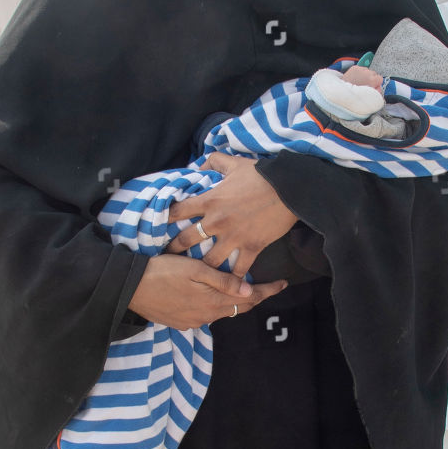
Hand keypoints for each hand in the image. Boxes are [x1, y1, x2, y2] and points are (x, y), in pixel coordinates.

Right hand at [128, 253, 287, 329]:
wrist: (129, 288)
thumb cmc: (162, 271)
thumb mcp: (195, 270)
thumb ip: (223, 281)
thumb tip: (248, 289)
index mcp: (213, 302)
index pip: (249, 298)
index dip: (268, 291)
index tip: (283, 283)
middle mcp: (207, 316)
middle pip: (239, 307)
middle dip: (255, 296)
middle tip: (268, 285)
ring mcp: (193, 322)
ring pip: (222, 311)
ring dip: (233, 301)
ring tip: (241, 288)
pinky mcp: (181, 323)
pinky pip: (205, 315)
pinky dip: (214, 305)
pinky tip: (211, 295)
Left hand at [165, 153, 297, 277]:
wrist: (290, 188)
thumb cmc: (261, 174)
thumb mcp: (235, 163)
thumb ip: (215, 162)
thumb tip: (201, 163)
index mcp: (210, 200)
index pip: (179, 211)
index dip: (165, 218)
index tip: (158, 225)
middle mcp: (217, 221)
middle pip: (187, 240)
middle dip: (174, 249)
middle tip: (167, 257)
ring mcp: (234, 237)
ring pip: (209, 261)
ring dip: (201, 269)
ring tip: (194, 277)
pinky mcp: (251, 247)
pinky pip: (240, 269)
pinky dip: (234, 279)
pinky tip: (229, 286)